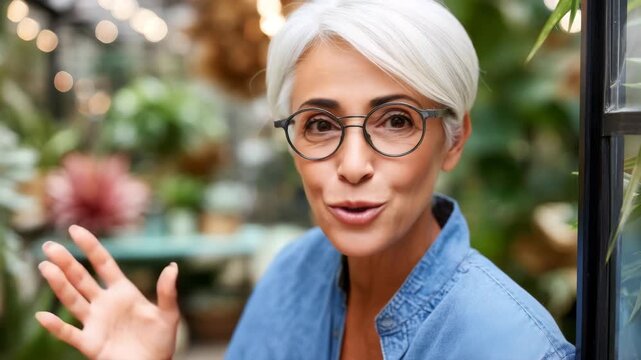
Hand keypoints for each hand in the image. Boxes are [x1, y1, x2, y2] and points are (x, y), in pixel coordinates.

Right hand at [36, 225, 179, 359]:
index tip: (75, 230)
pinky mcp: (90, 343)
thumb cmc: (161, 341)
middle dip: (66, 262)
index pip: (103, 264)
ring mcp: (95, 322)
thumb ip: (167, 292)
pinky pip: (69, 333)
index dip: (90, 247)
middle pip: (81, 278)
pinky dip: (56, 326)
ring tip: (45, 267)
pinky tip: (42, 316)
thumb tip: (173, 266)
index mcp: (123, 292)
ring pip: (72, 299)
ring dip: (58, 284)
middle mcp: (105, 303)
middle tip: (49, 246)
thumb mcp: (169, 315)